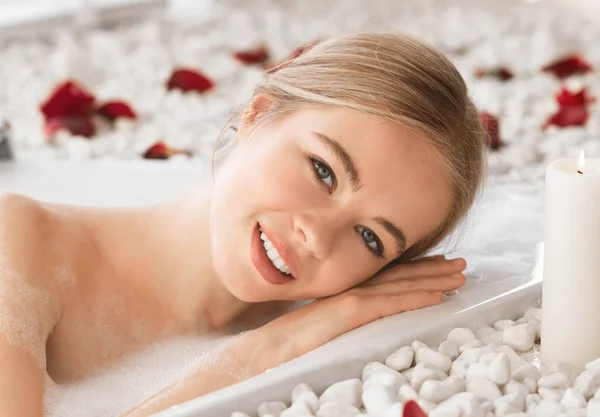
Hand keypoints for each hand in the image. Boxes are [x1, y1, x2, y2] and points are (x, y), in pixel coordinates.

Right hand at [239, 255, 466, 374]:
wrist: (263, 352)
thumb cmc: (288, 346)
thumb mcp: (323, 328)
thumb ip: (344, 320)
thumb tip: (363, 322)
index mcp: (346, 294)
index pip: (386, 277)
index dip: (414, 270)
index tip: (437, 266)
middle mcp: (350, 290)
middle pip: (398, 276)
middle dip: (431, 270)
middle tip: (459, 264)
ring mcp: (350, 299)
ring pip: (400, 286)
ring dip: (433, 280)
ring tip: (459, 276)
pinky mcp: (349, 312)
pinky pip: (390, 303)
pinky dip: (416, 298)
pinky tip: (438, 297)